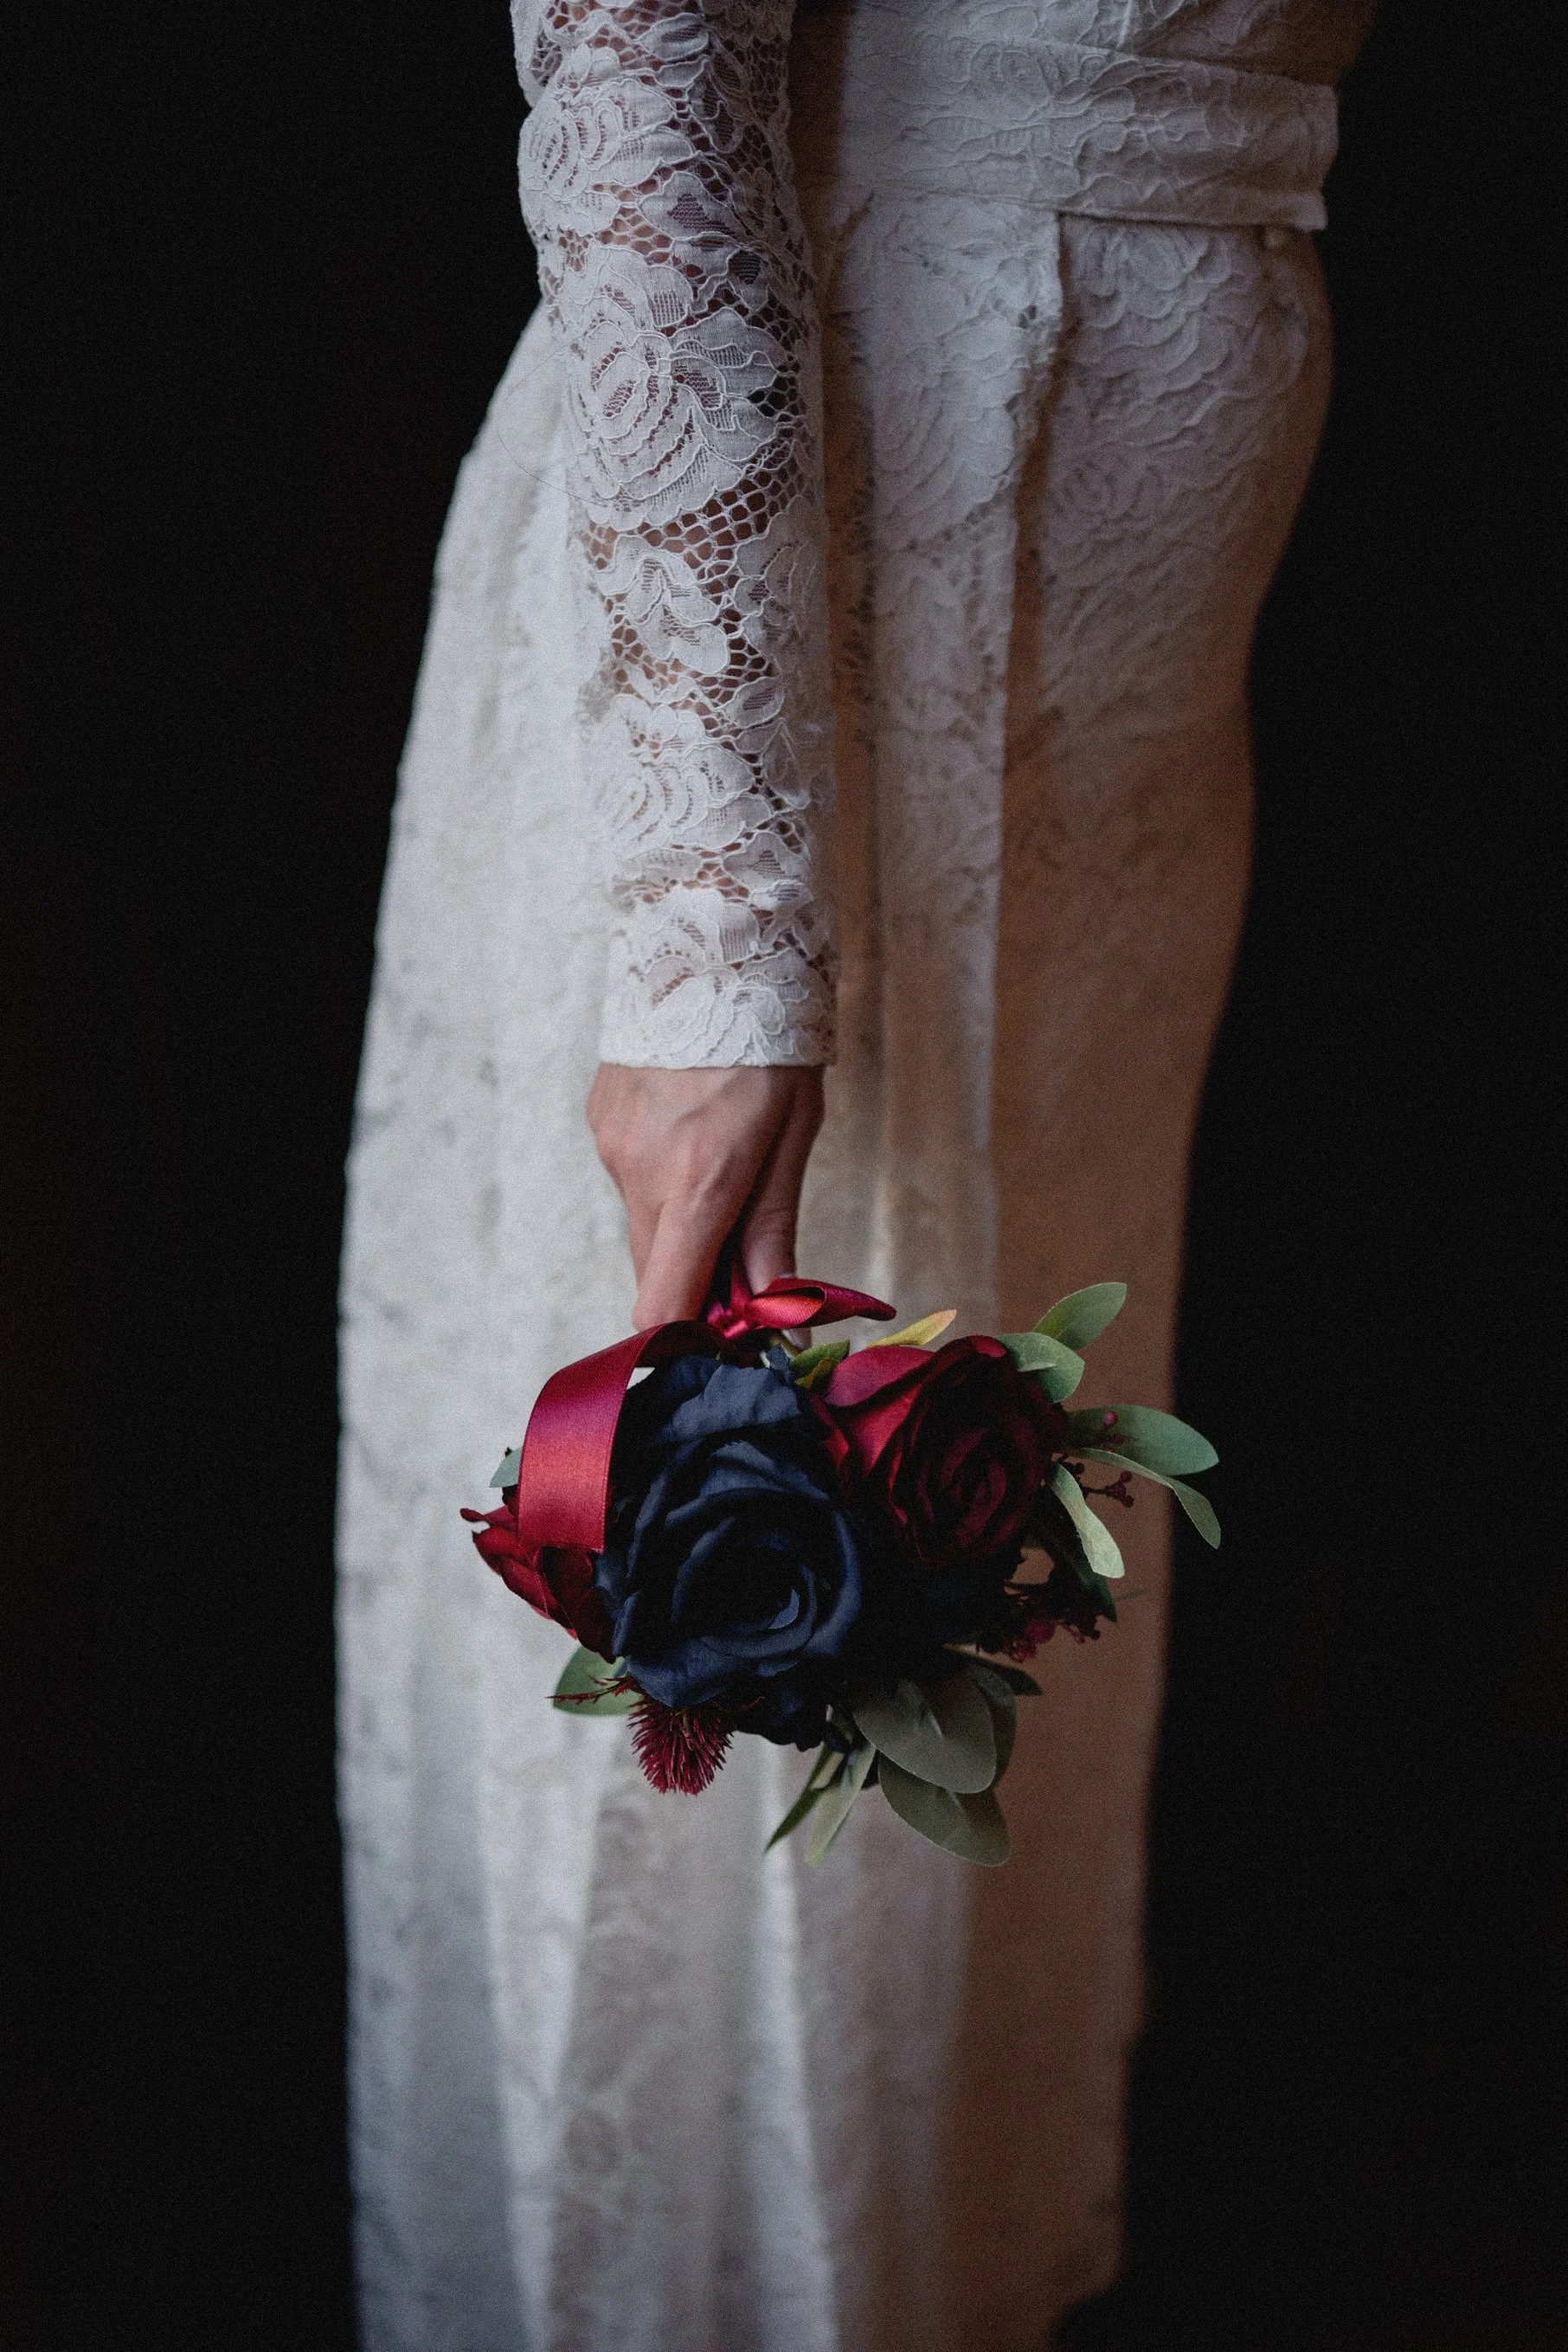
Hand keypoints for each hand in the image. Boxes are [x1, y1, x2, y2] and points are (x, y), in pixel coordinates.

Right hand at [587, 1064, 824, 1328]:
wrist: (712, 963)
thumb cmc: (771, 1047)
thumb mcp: (793, 1137)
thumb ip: (774, 1233)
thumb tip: (785, 1319)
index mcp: (699, 1181)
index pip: (662, 1305)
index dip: (691, 1336)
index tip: (730, 1330)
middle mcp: (641, 1170)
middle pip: (652, 1273)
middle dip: (695, 1278)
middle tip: (744, 1244)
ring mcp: (612, 1144)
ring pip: (641, 1224)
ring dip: (677, 1224)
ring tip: (721, 1163)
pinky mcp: (599, 1121)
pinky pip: (627, 1177)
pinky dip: (658, 1178)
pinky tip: (689, 1129)